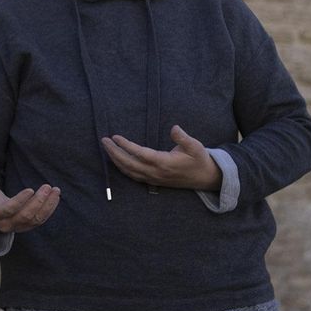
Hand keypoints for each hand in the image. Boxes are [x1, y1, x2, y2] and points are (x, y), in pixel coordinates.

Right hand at [0, 174, 60, 232]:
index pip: (9, 210)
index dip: (20, 201)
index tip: (30, 189)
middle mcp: (6, 225)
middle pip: (26, 216)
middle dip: (38, 201)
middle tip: (47, 186)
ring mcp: (18, 227)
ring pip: (36, 219)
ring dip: (48, 205)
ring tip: (55, 190)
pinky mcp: (27, 226)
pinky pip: (40, 220)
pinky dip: (50, 209)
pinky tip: (55, 197)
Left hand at [102, 125, 221, 190]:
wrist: (206, 178)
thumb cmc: (199, 159)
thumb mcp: (196, 146)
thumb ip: (183, 138)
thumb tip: (174, 128)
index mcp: (164, 163)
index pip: (140, 154)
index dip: (126, 146)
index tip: (115, 137)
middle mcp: (156, 173)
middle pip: (129, 164)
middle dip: (114, 152)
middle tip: (104, 140)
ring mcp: (153, 179)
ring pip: (129, 171)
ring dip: (115, 160)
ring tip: (106, 148)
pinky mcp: (153, 181)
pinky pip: (133, 176)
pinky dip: (122, 168)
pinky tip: (116, 160)